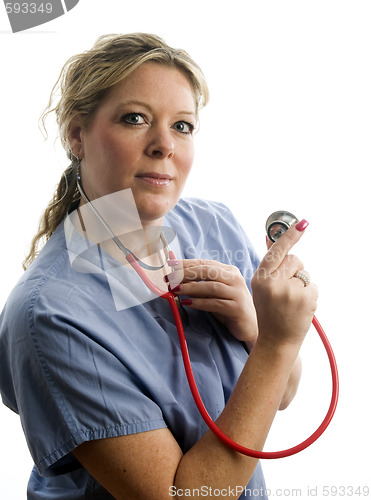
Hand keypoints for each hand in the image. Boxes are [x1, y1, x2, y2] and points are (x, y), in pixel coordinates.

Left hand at [168, 259, 257, 344]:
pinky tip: (187, 303)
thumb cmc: (229, 307)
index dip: (187, 263)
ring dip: (191, 287)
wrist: (250, 326)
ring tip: (175, 290)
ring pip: (211, 286)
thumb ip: (200, 284)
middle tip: (170, 278)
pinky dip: (199, 303)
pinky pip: (216, 303)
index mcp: (229, 271)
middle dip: (187, 273)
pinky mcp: (237, 308)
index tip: (171, 264)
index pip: (205, 263)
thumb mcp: (214, 293)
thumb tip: (176, 277)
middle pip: (208, 271)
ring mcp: (238, 293)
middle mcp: (235, 279)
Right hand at [251, 221, 317, 347]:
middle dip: (295, 270)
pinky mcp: (304, 298)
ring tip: (291, 301)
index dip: (289, 236)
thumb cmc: (269, 312)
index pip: (276, 251)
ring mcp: (289, 291)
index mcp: (259, 278)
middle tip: (287, 288)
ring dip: (301, 283)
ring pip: (304, 273)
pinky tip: (300, 307)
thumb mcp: (262, 287)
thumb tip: (271, 237)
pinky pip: (312, 285)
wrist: (276, 340)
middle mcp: (272, 283)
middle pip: (294, 259)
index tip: (302, 224)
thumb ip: (270, 264)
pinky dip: (309, 295)